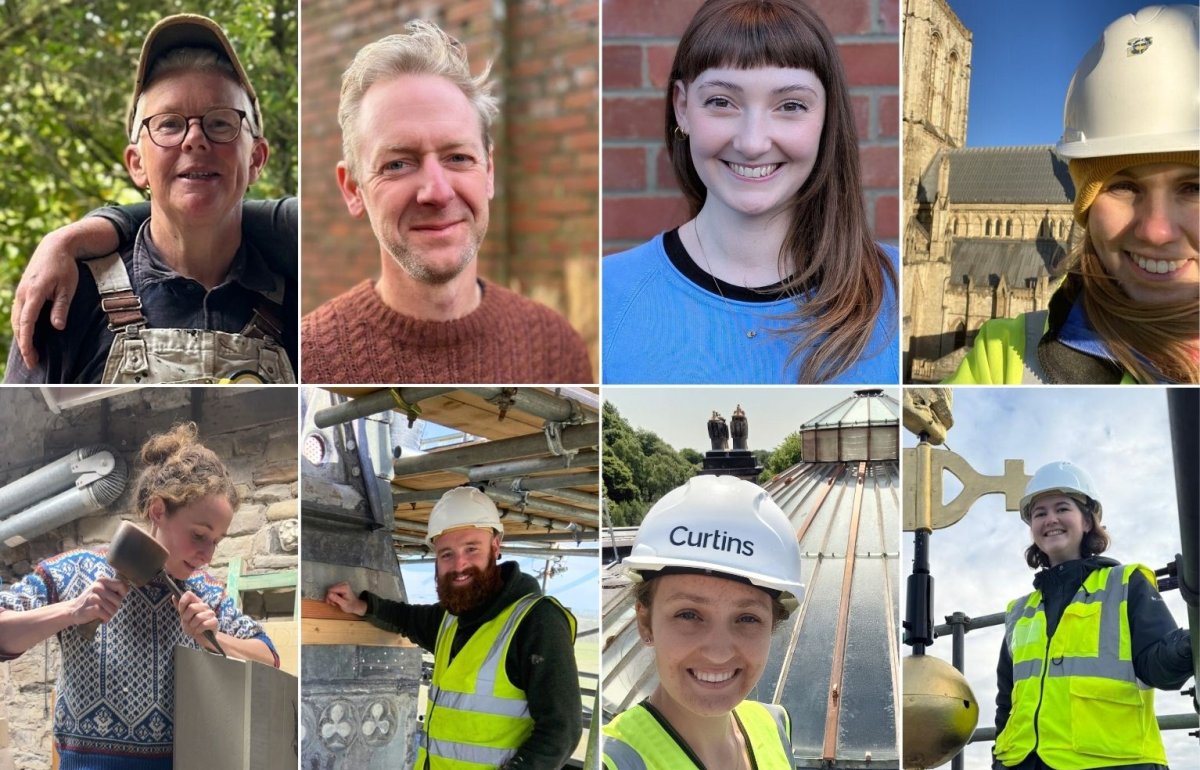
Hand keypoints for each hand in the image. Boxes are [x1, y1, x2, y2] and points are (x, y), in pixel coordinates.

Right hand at [12, 218, 115, 367]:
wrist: (55, 246)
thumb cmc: (65, 267)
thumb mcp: (67, 287)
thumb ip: (60, 307)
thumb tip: (57, 327)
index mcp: (33, 293)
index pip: (27, 323)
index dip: (27, 342)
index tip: (31, 356)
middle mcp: (22, 293)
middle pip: (18, 324)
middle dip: (23, 344)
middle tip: (32, 362)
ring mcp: (20, 291)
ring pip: (16, 319)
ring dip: (21, 336)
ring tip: (29, 353)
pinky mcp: (23, 291)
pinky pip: (19, 312)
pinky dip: (21, 326)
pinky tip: (28, 335)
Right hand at [71, 577, 127, 625]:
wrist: (72, 610)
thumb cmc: (91, 601)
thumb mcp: (101, 591)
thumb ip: (113, 589)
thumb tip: (128, 588)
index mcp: (102, 581)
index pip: (122, 585)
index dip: (122, 594)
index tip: (116, 598)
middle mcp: (98, 586)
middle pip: (119, 600)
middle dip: (115, 608)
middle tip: (107, 609)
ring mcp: (94, 597)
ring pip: (113, 609)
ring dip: (110, 615)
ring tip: (103, 613)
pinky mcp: (92, 607)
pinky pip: (107, 615)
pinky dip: (105, 619)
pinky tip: (100, 618)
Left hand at [175, 590, 218, 644]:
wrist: (202, 638)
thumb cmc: (193, 626)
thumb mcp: (184, 616)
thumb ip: (180, 607)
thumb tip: (173, 596)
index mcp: (196, 602)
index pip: (189, 594)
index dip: (183, 602)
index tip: (181, 610)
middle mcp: (204, 606)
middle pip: (192, 607)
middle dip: (186, 617)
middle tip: (188, 622)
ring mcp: (210, 613)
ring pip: (198, 617)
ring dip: (193, 625)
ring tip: (194, 627)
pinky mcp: (215, 622)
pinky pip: (204, 625)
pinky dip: (198, 630)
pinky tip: (199, 631)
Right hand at [325, 581, 366, 616]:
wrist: (355, 605)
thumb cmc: (350, 606)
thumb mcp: (344, 604)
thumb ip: (337, 599)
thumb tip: (329, 594)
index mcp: (345, 587)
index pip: (331, 590)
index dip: (329, 597)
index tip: (332, 603)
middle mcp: (343, 583)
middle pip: (330, 590)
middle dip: (330, 598)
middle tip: (333, 604)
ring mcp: (341, 584)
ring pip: (330, 590)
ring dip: (331, 598)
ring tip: (335, 603)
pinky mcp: (340, 586)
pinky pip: (332, 591)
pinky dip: (332, 597)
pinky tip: (335, 601)